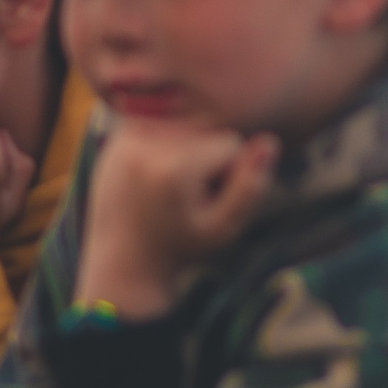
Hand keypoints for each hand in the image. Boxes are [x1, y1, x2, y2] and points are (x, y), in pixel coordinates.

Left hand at [74, 122, 278, 319]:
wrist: (122, 261)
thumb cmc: (180, 248)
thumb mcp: (224, 228)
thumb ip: (251, 186)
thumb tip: (269, 142)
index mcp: (175, 168)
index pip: (232, 144)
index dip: (230, 175)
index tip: (207, 203)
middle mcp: (148, 146)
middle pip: (208, 132)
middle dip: (208, 162)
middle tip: (186, 199)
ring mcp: (128, 139)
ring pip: (188, 128)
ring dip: (189, 154)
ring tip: (170, 190)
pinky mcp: (118, 137)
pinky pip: (164, 126)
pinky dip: (167, 147)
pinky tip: (154, 177)